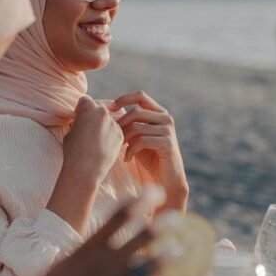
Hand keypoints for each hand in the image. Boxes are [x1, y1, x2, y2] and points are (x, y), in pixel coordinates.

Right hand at [1, 199, 160, 275]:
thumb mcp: (56, 273)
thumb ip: (79, 261)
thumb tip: (93, 251)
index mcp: (81, 254)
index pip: (115, 220)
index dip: (137, 204)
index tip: (153, 192)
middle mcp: (97, 270)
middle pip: (136, 241)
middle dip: (158, 227)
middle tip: (176, 216)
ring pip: (144, 271)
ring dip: (162, 259)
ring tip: (180, 250)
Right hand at [62, 96, 123, 186]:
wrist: (86, 169)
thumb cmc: (74, 151)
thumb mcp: (70, 132)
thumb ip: (78, 122)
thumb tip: (81, 122)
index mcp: (88, 108)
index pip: (85, 101)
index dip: (81, 109)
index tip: (79, 117)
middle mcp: (103, 113)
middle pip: (99, 108)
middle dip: (94, 115)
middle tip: (88, 128)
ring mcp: (114, 124)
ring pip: (108, 120)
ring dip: (103, 126)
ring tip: (96, 141)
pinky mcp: (120, 135)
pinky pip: (115, 131)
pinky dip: (110, 136)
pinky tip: (103, 147)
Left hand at [111, 91, 188, 210]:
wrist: (166, 179)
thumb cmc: (149, 157)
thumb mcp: (137, 136)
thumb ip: (130, 123)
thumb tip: (108, 111)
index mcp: (159, 113)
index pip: (140, 96)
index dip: (123, 99)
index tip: (109, 109)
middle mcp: (166, 118)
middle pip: (136, 112)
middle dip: (121, 125)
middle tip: (115, 139)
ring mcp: (168, 130)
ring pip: (137, 127)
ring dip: (124, 139)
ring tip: (121, 150)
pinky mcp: (167, 142)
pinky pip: (141, 140)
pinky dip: (130, 150)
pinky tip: (127, 159)